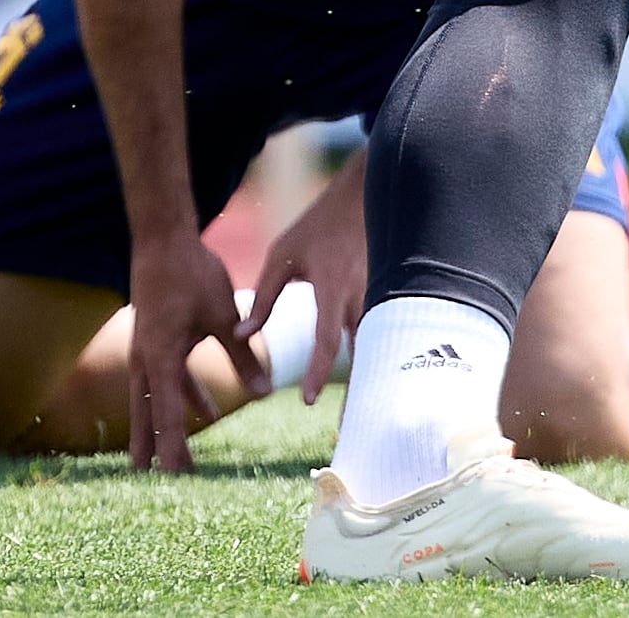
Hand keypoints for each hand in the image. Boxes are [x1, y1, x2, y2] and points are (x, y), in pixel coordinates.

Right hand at [123, 225, 250, 473]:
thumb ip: (243, 354)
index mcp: (161, 356)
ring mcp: (147, 349)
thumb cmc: (192, 274)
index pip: (167, 413)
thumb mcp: (222, 315)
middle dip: (155, 447)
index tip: (173, 476)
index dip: (171, 446)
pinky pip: (167, 377)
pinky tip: (206, 409)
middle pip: (148, 413)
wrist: (162, 238)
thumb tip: (265, 392)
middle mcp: (147, 358)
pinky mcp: (154, 338)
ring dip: (164, 426)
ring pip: (154, 398)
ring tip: (171, 459)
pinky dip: (184, 394)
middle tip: (157, 482)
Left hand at [246, 152, 368, 406]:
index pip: (325, 339)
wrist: (363, 196)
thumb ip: (263, 298)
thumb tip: (241, 335)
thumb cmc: (317, 226)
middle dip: (357, 395)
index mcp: (331, 286)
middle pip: (361, 356)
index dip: (316, 371)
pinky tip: (375, 388)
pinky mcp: (387, 297)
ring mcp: (378, 296)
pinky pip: (384, 336)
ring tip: (363, 418)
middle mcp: (359, 296)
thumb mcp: (282, 255)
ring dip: (372, 384)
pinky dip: (379, 363)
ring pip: (378, 350)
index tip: (304, 400)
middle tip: (346, 431)